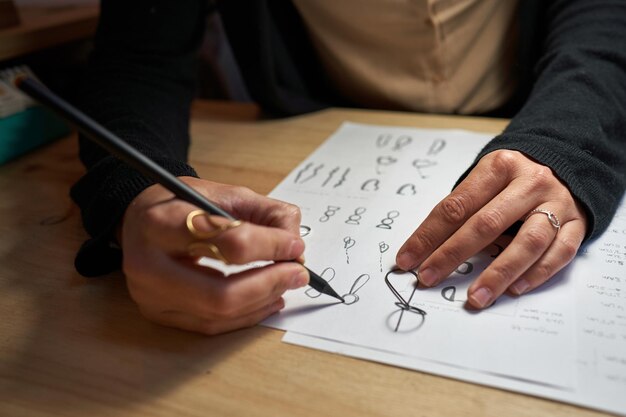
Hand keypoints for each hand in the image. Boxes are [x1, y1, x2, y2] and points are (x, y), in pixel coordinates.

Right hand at [119, 177, 308, 334]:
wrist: (138, 219)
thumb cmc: (182, 204)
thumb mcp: (223, 192)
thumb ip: (265, 213)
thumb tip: (295, 247)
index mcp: (161, 221)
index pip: (227, 242)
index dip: (270, 246)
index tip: (294, 245)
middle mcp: (147, 264)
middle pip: (220, 292)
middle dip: (269, 284)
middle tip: (298, 274)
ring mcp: (150, 295)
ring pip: (218, 314)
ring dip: (262, 301)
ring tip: (286, 284)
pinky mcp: (158, 313)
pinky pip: (210, 325)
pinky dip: (246, 315)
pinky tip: (267, 300)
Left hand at [396, 150, 587, 307]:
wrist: (568, 166)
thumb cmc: (514, 180)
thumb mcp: (486, 181)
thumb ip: (462, 210)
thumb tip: (425, 249)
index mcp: (499, 167)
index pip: (456, 206)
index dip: (428, 235)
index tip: (407, 259)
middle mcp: (530, 182)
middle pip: (486, 223)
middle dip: (452, 255)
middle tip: (428, 278)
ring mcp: (557, 203)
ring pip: (527, 242)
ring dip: (498, 274)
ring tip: (475, 297)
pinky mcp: (577, 224)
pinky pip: (559, 252)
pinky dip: (536, 273)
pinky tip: (514, 289)